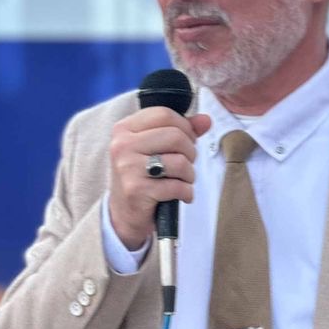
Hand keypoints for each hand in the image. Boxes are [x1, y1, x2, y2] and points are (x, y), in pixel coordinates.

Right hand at [108, 108, 212, 249]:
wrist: (124, 214)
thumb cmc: (142, 176)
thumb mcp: (155, 148)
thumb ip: (181, 130)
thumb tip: (206, 120)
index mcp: (124, 129)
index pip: (164, 114)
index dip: (185, 127)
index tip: (187, 140)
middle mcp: (122, 146)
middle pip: (175, 136)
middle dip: (190, 152)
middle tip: (186, 163)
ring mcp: (128, 168)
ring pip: (179, 161)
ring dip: (189, 174)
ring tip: (183, 180)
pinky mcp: (136, 190)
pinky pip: (177, 186)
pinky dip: (186, 192)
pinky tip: (181, 195)